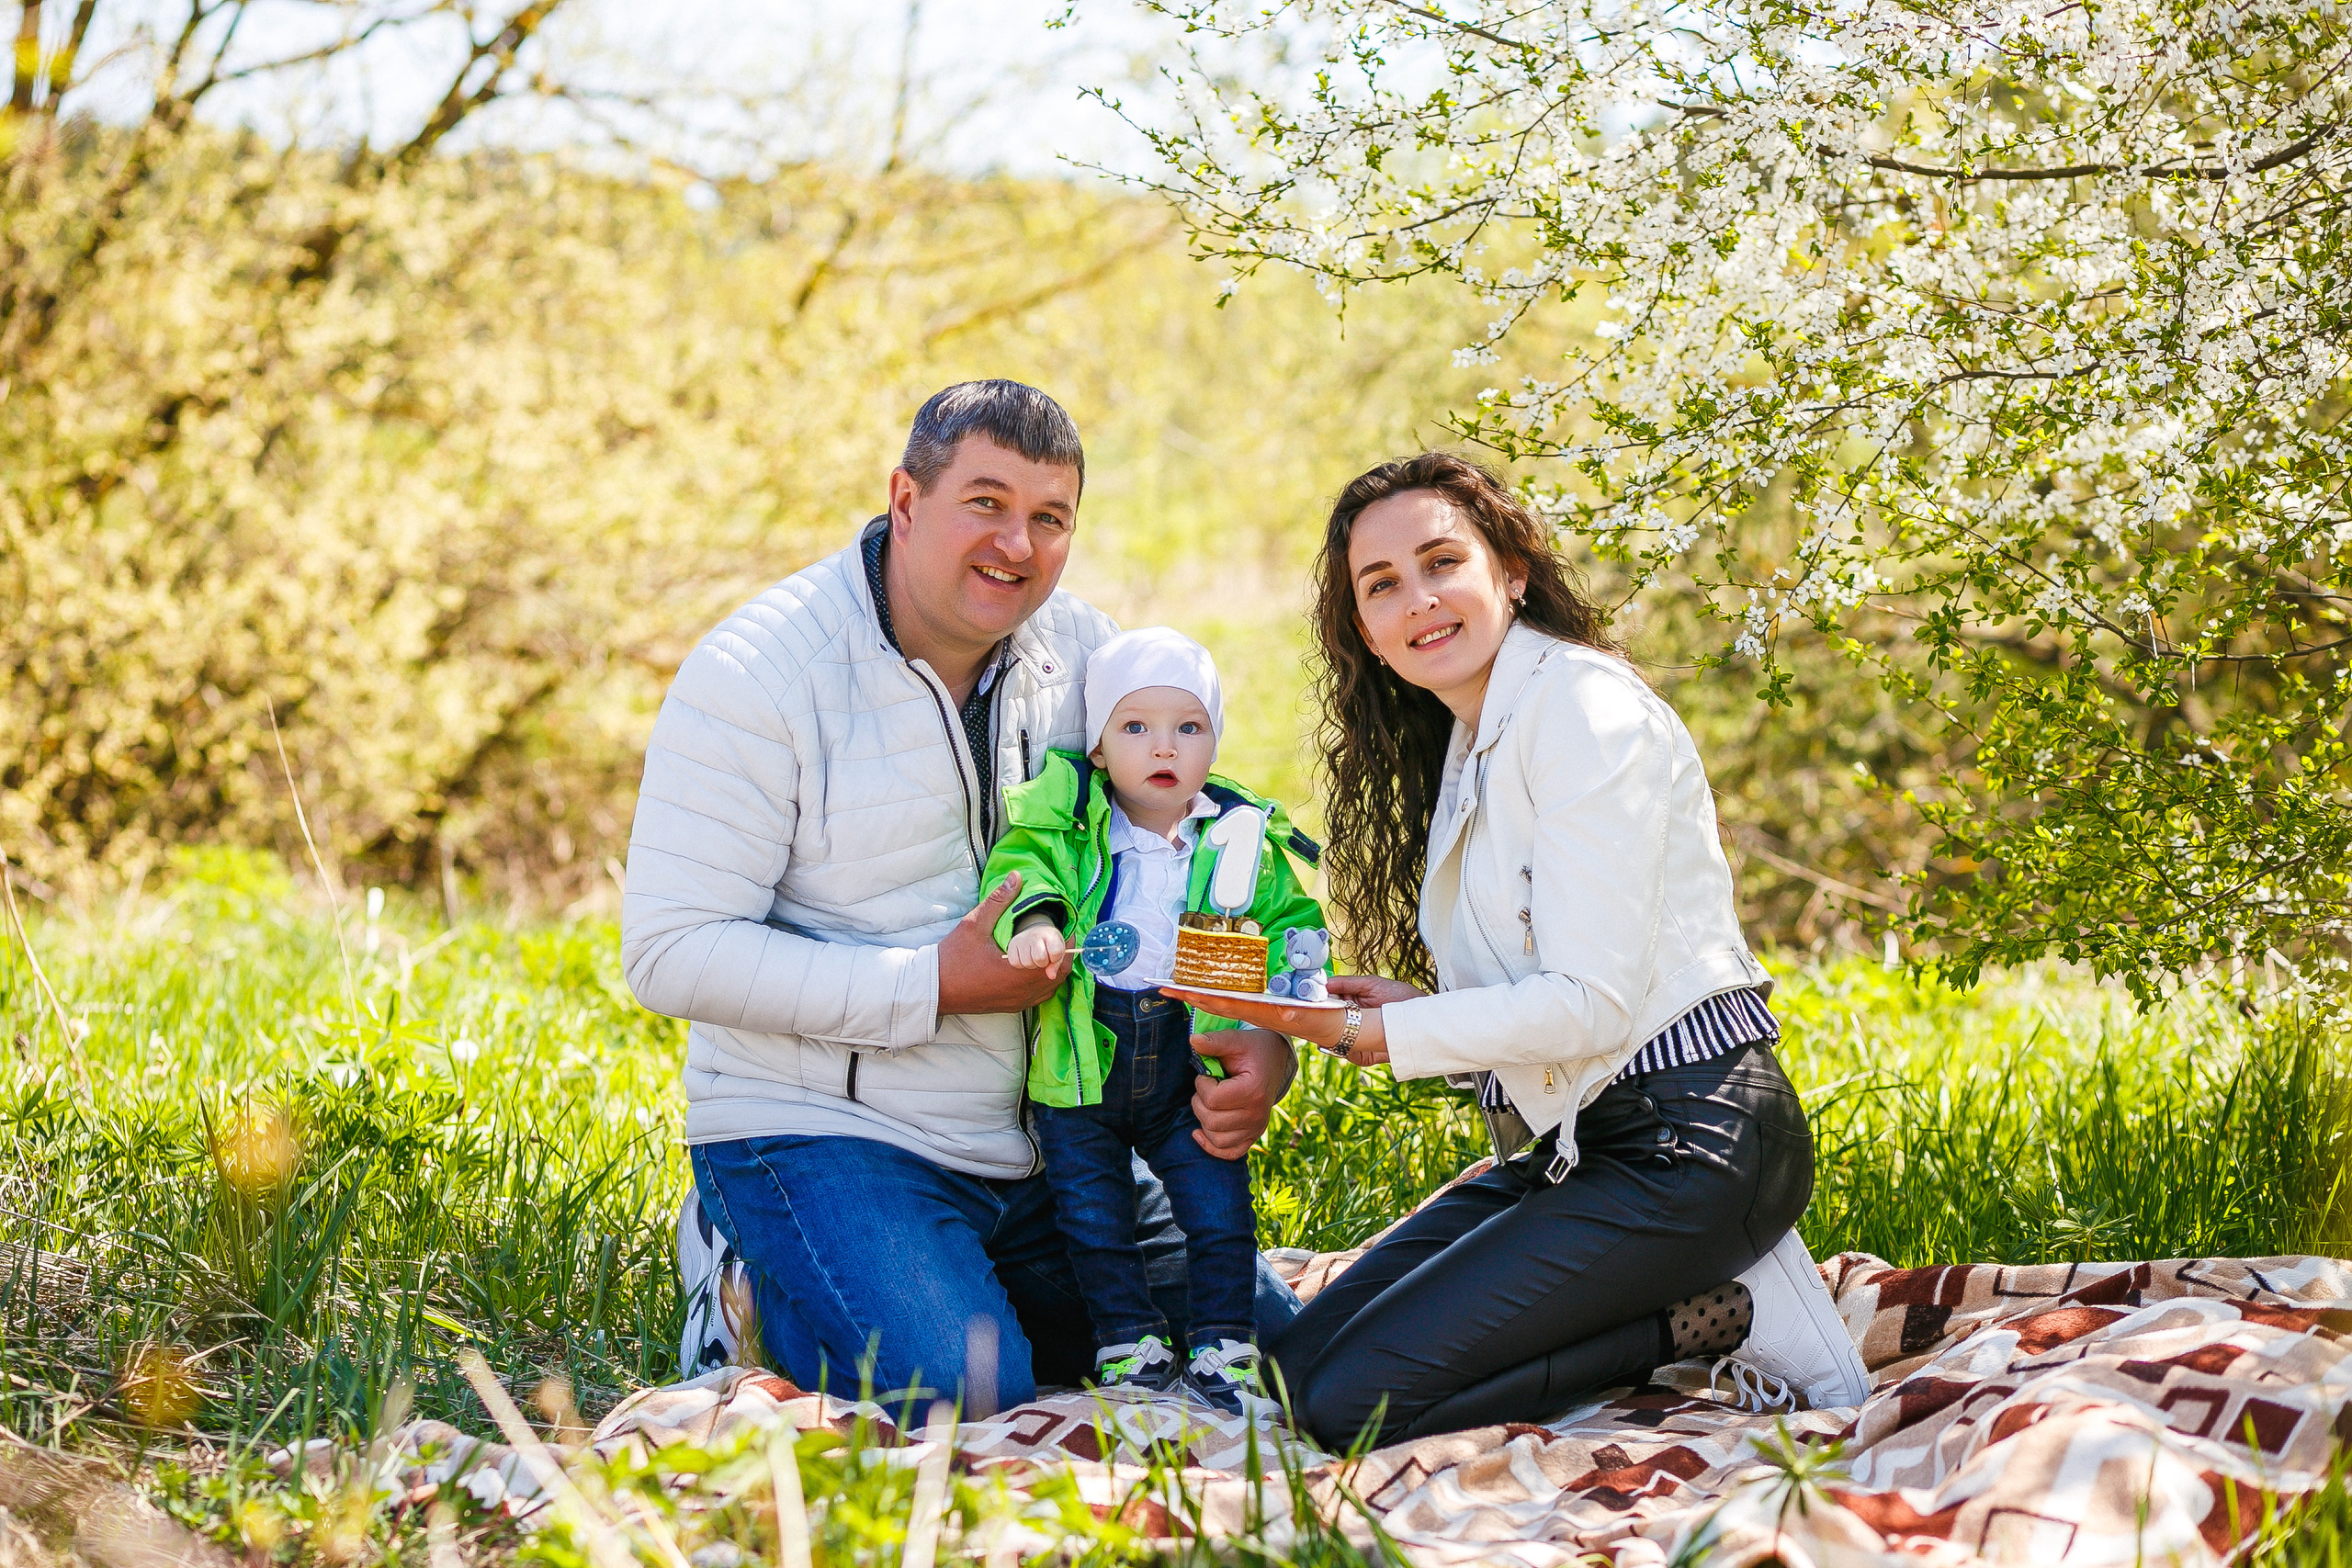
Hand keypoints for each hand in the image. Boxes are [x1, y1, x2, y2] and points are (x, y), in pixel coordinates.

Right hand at [936, 873, 1067, 1015]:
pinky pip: (1039, 996)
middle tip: (1059, 936)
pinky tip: (1037, 968)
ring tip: (1050, 949)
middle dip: (1063, 954)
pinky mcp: (1012, 1007)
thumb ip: (998, 901)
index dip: (1065, 941)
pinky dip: (1044, 982)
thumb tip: (1016, 877)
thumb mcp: (974, 925)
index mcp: (1018, 971)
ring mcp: (1018, 1001)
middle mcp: (1022, 991)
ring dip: (1055, 969)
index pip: (1057, 958)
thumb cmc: (953, 958)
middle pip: (1060, 974)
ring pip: (1051, 988)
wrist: (934, 988)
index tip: (1065, 927)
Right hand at [1007, 923, 1066, 969]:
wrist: (1037, 932)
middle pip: (1039, 959)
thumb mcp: (1058, 952)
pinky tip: (1025, 957)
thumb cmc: (1050, 946)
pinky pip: (1015, 963)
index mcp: (1050, 935)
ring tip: (1033, 957)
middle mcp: (1035, 934)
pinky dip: (1021, 964)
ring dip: (1031, 965)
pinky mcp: (1011, 944)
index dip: (1055, 959)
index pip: (1055, 952)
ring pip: (1027, 963)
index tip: (1053, 955)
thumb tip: (1051, 976)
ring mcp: (1022, 939)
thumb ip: (1056, 964)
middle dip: (1042, 963)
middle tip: (1042, 957)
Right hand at [1161, 970, 1416, 1065]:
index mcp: (1305, 1011)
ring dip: (1210, 1000)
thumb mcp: (1365, 989)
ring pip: (1244, 1009)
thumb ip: (1342, 986)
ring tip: (1179, 991)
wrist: (1412, 1027)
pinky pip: (1264, 1010)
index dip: (1232, 997)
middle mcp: (1294, 1018)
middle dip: (1205, 998)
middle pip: (1241, 1007)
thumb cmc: (1396, 1009)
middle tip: (1170, 988)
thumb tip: (1327, 984)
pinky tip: (1212, 997)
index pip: (1260, 1003)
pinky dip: (1236, 1003)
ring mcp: (1296, 1021)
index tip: (1204, 988)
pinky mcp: (1303, 1020)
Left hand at [1188, 1027, 1295, 1159]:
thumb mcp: (1236, 1040)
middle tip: (1205, 1088)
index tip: (1206, 1074)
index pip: (1213, 1100)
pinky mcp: (1253, 1136)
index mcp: (1253, 1091)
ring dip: (1203, 1121)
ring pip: (1217, 1139)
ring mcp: (1256, 1128)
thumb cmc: (1253, 1049)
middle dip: (1199, 1102)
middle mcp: (1257, 1114)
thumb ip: (1215, 1041)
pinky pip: (1229, 1153)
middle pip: (1212, 1122)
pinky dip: (1212, 1146)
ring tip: (1208, 1103)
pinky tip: (1199, 1132)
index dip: (1201, 1085)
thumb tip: (1192, 1040)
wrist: (1273, 1061)